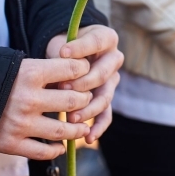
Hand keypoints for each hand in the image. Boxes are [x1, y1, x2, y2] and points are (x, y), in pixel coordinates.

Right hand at [0, 58, 92, 159]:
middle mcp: (28, 99)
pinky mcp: (10, 143)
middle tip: (85, 100)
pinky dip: (56, 150)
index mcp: (30, 73)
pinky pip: (42, 152)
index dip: (84, 70)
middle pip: (72, 101)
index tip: (86, 72)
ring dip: (77, 129)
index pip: (72, 69)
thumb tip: (74, 74)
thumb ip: (43, 70)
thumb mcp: (16, 63)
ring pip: (62, 130)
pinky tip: (61, 146)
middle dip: (84, 100)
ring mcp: (20, 124)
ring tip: (83, 126)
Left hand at [47, 25, 123, 142]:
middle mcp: (114, 59)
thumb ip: (63, 56)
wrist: (67, 55)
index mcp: (106, 38)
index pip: (97, 42)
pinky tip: (88, 137)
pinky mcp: (106, 98)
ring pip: (104, 97)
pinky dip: (98, 127)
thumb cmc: (64, 47)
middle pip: (102, 74)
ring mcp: (112, 80)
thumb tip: (60, 72)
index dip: (81, 48)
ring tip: (71, 117)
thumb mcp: (62, 44)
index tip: (63, 53)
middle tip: (62, 87)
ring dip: (87, 108)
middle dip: (81, 83)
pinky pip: (106, 115)